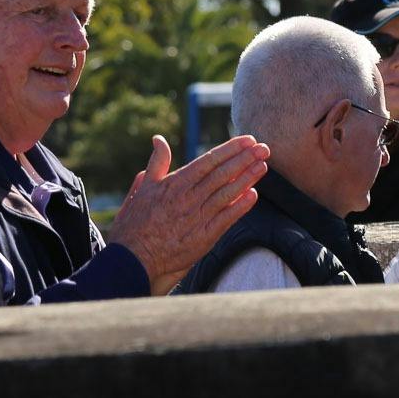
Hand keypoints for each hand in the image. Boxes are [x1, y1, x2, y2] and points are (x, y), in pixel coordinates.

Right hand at [106, 134, 269, 295]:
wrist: (134, 257)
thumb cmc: (136, 222)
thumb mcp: (144, 187)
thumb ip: (157, 162)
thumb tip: (159, 140)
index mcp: (176, 183)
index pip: (209, 161)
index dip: (230, 150)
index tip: (248, 140)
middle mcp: (189, 198)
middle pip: (222, 174)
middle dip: (245, 160)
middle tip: (264, 148)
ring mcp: (198, 218)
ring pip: (227, 194)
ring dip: (247, 179)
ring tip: (262, 166)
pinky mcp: (204, 238)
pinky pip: (226, 219)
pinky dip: (240, 206)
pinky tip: (253, 195)